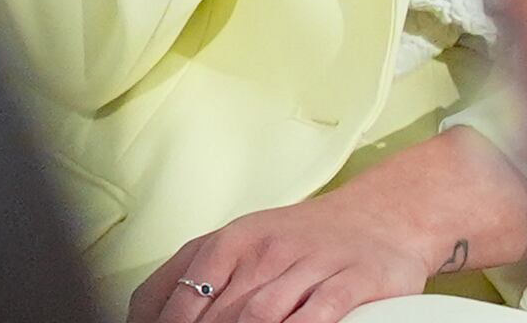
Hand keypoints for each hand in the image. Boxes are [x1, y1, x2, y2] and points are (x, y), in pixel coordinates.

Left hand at [126, 130, 526, 322]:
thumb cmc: (301, 240)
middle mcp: (266, 250)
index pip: (181, 291)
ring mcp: (309, 264)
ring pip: (260, 315)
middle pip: (219, 312)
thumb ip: (192, 275)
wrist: (383, 215)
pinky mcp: (352, 281)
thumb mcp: (242, 245)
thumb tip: (143, 315)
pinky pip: (317, 313)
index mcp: (231, 241)